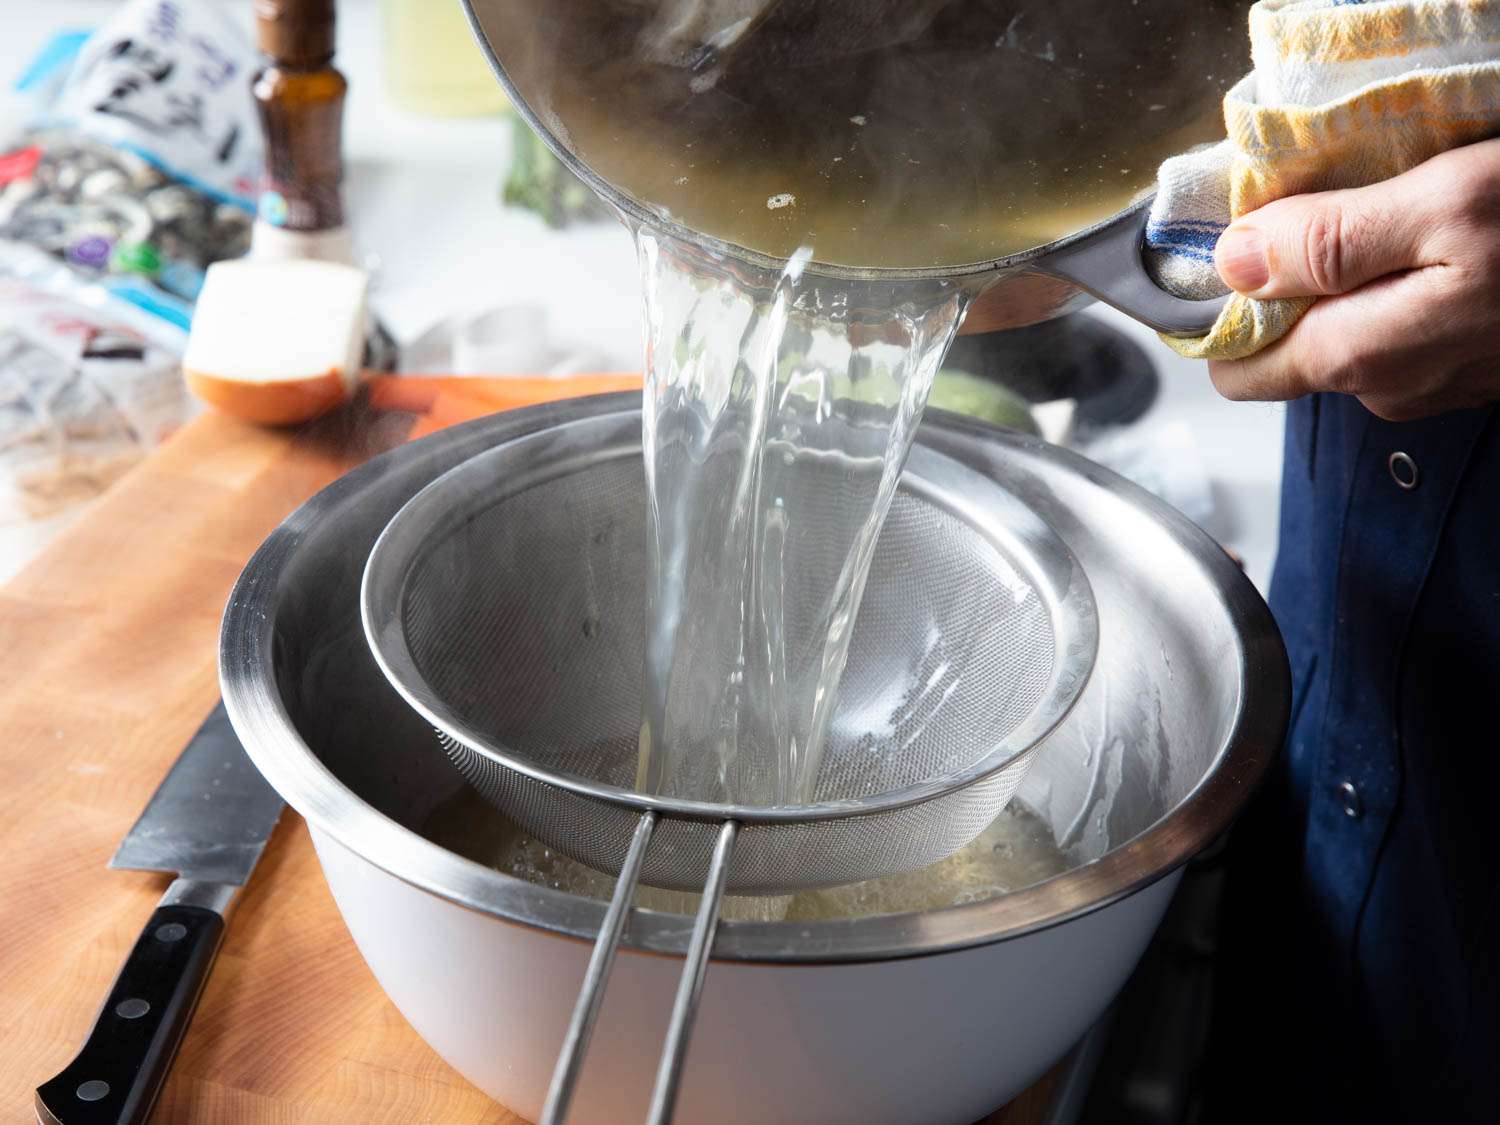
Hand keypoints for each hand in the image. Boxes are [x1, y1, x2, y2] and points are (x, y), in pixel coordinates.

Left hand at [1207, 139, 1499, 420]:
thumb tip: (1232, 260)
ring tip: (1386, 219)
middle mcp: (1381, 388)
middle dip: (1288, 280)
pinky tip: (1426, 244)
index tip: (1241, 242)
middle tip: (1324, 208)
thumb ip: (1330, 239)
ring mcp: (1425, 384)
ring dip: (1346, 278)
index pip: (1234, 368)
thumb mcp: (1444, 206)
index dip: (1225, 307)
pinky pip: (1395, 331)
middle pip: (1286, 344)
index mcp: (1354, 354)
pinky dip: (1394, 287)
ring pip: (1343, 333)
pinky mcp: (1461, 369)